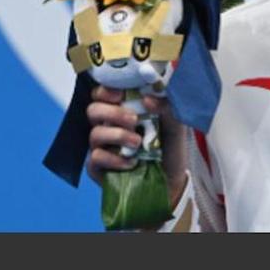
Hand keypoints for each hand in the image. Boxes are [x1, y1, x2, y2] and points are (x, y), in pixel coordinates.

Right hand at [86, 87, 187, 205]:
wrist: (172, 178)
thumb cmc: (170, 145)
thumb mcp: (175, 123)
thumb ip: (166, 106)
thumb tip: (147, 99)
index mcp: (123, 109)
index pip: (103, 93)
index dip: (105, 90)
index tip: (120, 94)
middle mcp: (108, 125)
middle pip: (93, 110)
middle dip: (112, 112)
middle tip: (134, 119)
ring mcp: (102, 146)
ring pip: (95, 133)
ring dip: (117, 135)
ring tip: (137, 142)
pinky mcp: (99, 167)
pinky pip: (96, 158)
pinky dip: (114, 159)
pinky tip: (131, 162)